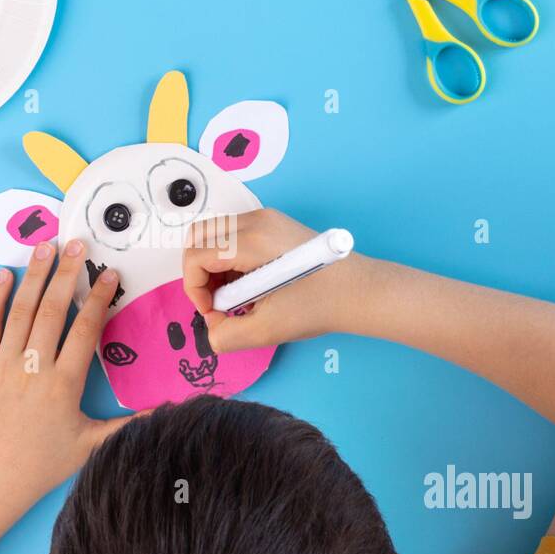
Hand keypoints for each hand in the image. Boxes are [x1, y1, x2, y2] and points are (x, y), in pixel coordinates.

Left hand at [0, 239, 131, 525]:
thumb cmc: (41, 465)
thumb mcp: (90, 445)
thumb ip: (129, 424)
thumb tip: (170, 413)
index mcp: (64, 383)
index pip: (85, 329)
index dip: (98, 298)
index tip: (108, 274)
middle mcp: (34, 368)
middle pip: (53, 310)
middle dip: (66, 273)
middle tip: (77, 242)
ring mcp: (3, 365)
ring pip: (21, 311)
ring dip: (35, 276)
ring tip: (46, 247)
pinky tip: (4, 275)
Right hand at [183, 208, 372, 352]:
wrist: (359, 291)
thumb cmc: (320, 306)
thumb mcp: (267, 330)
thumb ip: (226, 335)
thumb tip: (211, 328)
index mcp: (252, 242)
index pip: (195, 256)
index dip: (194, 290)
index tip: (215, 313)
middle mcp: (255, 221)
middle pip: (198, 237)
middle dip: (199, 274)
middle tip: (219, 303)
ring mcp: (265, 218)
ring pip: (213, 235)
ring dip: (214, 268)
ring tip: (237, 297)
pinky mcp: (272, 224)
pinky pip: (233, 235)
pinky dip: (229, 260)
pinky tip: (250, 285)